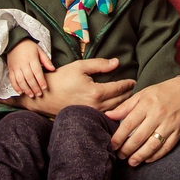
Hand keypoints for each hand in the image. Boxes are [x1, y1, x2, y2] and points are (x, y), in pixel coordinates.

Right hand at [6, 40, 52, 97]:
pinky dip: (16, 87)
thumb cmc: (29, 47)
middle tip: (39, 94)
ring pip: (20, 81)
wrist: (14, 43)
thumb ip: (46, 61)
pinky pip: (12, 80)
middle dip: (34, 87)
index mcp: (31, 58)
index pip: (37, 72)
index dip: (41, 80)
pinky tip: (21, 92)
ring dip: (26, 89)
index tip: (45, 87)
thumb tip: (53, 69)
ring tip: (31, 95)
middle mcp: (23, 64)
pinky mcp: (10, 70)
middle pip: (29, 78)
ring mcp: (15, 67)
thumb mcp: (39, 50)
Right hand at [19, 56, 134, 116]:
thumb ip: (100, 64)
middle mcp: (96, 105)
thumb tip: (116, 62)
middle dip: (129, 94)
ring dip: (123, 103)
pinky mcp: (87, 117)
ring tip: (130, 97)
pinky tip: (117, 107)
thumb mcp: (80, 66)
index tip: (134, 81)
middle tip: (136, 89)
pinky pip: (106, 115)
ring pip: (114, 110)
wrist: (44, 96)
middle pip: (120, 101)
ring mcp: (92, 113)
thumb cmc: (60, 79)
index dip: (128, 84)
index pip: (119, 88)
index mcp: (96, 92)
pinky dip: (114, 110)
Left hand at [106, 75, 179, 165]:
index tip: (112, 145)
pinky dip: (156, 155)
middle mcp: (158, 115)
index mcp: (147, 104)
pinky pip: (166, 147)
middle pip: (139, 137)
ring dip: (140, 156)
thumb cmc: (164, 91)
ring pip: (152, 145)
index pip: (128, 124)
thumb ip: (125, 106)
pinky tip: (147, 159)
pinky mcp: (179, 132)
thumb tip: (108, 115)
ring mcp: (169, 124)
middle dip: (127, 149)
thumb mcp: (143, 94)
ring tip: (131, 162)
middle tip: (119, 156)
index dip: (118, 137)